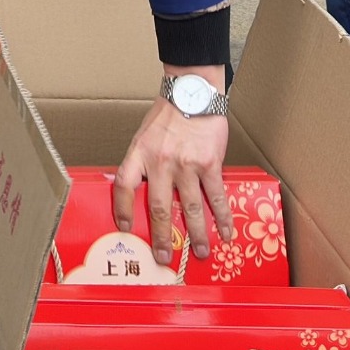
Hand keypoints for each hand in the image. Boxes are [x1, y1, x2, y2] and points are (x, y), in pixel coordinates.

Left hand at [111, 68, 234, 265]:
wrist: (192, 92)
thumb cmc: (167, 116)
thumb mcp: (144, 136)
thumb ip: (142, 163)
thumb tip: (140, 192)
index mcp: (139, 153)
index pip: (123, 186)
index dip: (122, 209)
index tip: (126, 228)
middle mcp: (161, 162)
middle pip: (158, 207)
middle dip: (162, 236)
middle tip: (164, 257)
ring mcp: (187, 164)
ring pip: (191, 208)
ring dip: (196, 234)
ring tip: (200, 253)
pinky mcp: (210, 163)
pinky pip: (216, 196)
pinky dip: (223, 217)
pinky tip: (227, 232)